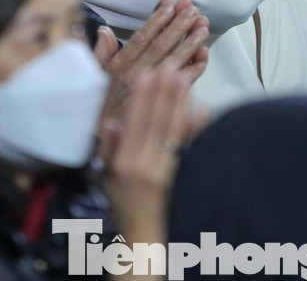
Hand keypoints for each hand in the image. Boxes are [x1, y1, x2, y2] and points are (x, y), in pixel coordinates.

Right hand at [95, 0, 208, 124]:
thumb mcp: (93, 75)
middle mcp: (138, 76)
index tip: (169, 4)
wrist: (104, 138)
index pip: (142, 38)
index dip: (156, 20)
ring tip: (203, 26)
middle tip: (192, 9)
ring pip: (176, 61)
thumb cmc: (99, 103)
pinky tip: (204, 53)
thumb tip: (105, 30)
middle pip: (162, 46)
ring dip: (191, 42)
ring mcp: (154, 90)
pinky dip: (196, 68)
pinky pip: (185, 84)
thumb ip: (100, 52)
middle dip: (178, 26)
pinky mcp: (165, 103)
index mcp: (121, 66)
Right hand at [99, 64, 194, 249]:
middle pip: (156, 122)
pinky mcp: (185, 179)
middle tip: (169, 66)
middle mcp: (146, 166)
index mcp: (125, 163)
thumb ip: (109, 149)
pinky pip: (192, 149)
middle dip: (163, 92)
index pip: (134, 123)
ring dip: (179, 103)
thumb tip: (112, 122)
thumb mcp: (105, 179)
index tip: (146, 73)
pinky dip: (196, 128)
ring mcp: (168, 173)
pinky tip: (201, 109)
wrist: (145, 240)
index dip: (141, 97)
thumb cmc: (124, 207)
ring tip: (184, 79)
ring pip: (174, 132)